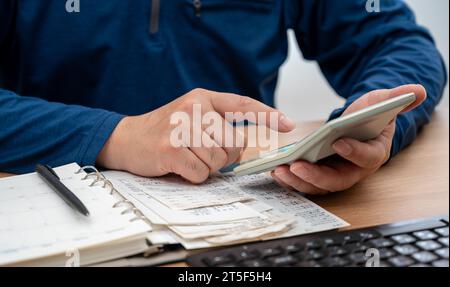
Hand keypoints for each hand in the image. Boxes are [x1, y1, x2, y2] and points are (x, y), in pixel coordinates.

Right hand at [97, 88, 294, 182]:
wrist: (127, 138)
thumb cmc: (165, 130)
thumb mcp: (191, 115)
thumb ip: (218, 123)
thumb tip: (248, 144)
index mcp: (203, 97)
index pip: (242, 104)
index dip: (267, 115)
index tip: (288, 125)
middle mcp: (193, 108)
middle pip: (234, 143)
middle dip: (224, 156)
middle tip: (203, 152)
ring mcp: (181, 128)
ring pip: (219, 160)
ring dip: (206, 167)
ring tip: (188, 156)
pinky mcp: (170, 149)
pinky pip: (201, 172)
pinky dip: (193, 175)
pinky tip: (178, 165)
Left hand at [271, 84, 426, 194]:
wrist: (356, 126)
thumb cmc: (368, 116)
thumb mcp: (379, 102)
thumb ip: (394, 98)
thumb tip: (418, 90)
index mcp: (374, 153)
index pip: (368, 157)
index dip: (355, 152)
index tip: (339, 142)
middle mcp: (354, 170)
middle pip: (336, 180)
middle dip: (316, 176)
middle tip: (296, 166)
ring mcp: (335, 175)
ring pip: (318, 186)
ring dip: (298, 181)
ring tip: (280, 170)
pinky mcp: (319, 176)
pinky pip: (305, 183)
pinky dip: (291, 179)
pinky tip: (276, 170)